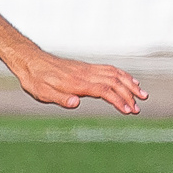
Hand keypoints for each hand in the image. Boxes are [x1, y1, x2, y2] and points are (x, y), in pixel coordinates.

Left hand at [7, 48, 146, 114]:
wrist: (30, 61)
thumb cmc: (35, 80)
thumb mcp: (42, 93)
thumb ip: (60, 98)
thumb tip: (76, 103)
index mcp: (76, 82)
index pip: (103, 90)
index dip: (117, 100)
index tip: (127, 111)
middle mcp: (85, 73)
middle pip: (113, 82)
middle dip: (128, 95)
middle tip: (138, 109)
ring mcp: (87, 69)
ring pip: (114, 73)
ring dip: (130, 84)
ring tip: (142, 96)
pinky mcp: (86, 68)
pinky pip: (109, 69)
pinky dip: (122, 75)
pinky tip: (129, 81)